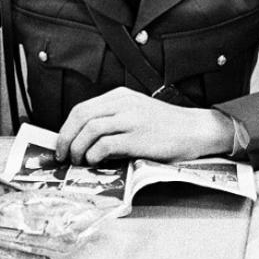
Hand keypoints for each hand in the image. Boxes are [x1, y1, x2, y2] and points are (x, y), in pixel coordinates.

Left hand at [55, 87, 234, 165]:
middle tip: (63, 156)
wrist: (196, 130)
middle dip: (66, 138)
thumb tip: (86, 139)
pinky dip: (94, 156)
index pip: (82, 108)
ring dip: (78, 149)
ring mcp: (131, 119)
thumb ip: (114, 119)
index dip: (66, 128)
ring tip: (79, 162)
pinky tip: (97, 163)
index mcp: (121, 96)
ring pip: (90, 130)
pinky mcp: (138, 137)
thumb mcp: (137, 112)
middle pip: (81, 116)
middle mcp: (124, 103)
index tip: (62, 144)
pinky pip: (105, 145)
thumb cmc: (167, 126)